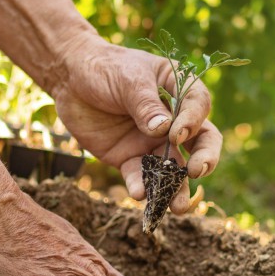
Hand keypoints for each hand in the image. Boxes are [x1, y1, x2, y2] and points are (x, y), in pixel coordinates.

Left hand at [51, 35, 222, 213]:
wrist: (69, 80)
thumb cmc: (104, 68)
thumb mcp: (127, 79)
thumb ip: (145, 104)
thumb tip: (163, 131)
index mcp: (179, 90)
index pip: (198, 107)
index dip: (192, 122)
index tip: (177, 134)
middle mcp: (173, 120)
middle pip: (200, 142)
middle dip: (205, 159)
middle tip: (197, 172)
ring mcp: (152, 142)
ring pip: (173, 169)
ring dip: (177, 188)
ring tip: (177, 207)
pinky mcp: (130, 158)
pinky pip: (140, 176)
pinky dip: (140, 186)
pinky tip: (138, 194)